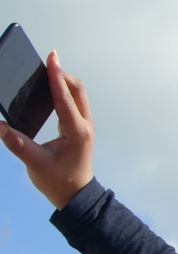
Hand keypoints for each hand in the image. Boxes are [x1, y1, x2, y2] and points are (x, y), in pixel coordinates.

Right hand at [0, 51, 93, 209]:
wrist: (76, 195)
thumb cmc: (59, 182)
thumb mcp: (35, 163)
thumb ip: (16, 143)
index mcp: (76, 131)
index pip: (65, 97)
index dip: (56, 76)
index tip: (52, 57)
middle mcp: (84, 125)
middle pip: (77, 90)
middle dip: (62, 74)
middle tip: (47, 62)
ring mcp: (84, 126)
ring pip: (78, 95)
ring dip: (64, 82)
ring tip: (47, 71)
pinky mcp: (80, 128)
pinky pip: (75, 103)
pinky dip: (64, 92)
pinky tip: (51, 89)